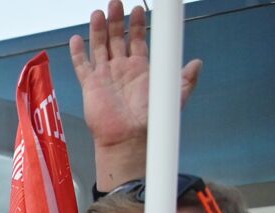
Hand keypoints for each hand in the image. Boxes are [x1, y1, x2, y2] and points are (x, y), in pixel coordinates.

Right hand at [70, 2, 201, 151]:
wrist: (130, 138)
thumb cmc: (150, 121)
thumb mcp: (175, 96)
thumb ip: (185, 78)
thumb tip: (197, 63)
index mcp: (140, 68)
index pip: (138, 39)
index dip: (138, 24)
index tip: (139, 9)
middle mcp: (121, 69)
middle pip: (117, 38)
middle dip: (117, 19)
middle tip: (116, 2)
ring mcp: (105, 76)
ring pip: (100, 46)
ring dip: (99, 29)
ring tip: (99, 12)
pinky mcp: (90, 86)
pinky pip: (82, 66)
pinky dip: (78, 52)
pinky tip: (76, 39)